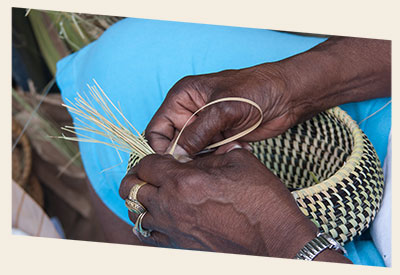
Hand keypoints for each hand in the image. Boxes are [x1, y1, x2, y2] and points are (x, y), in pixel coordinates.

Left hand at [119, 149, 318, 257]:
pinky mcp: (180, 246)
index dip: (149, 157)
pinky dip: (149, 222)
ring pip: (136, 213)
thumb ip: (212, 154)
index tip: (160, 158)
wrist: (276, 242)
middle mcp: (171, 206)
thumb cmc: (262, 201)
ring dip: (140, 200)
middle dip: (136, 177)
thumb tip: (199, 151)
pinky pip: (149, 234)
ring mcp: (173, 229)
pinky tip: (163, 215)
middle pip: (130, 188)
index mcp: (185, 181)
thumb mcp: (240, 162)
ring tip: (154, 194)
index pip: (146, 164)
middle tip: (150, 174)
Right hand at [145, 63, 297, 154]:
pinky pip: (209, 155)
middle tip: (204, 160)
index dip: (161, 148)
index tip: (175, 163)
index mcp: (182, 98)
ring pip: (192, 152)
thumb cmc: (255, 90)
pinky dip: (219, 157)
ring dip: (206, 157)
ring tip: (226, 148)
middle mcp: (189, 113)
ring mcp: (205, 127)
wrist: (287, 96)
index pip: (157, 129)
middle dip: (187, 155)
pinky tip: (237, 146)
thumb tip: (177, 156)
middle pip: (173, 144)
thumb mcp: (223, 109)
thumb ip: (197, 133)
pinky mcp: (219, 138)